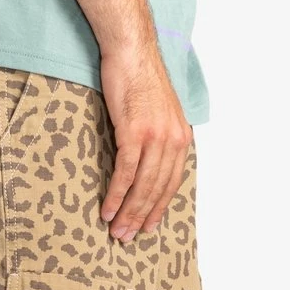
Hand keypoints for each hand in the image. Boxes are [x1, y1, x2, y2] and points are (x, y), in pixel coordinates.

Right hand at [99, 48, 192, 241]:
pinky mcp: (134, 132)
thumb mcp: (158, 113)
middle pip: (157, 189)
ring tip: (117, 230)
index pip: (172, 182)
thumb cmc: (139, 79)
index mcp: (181, 136)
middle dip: (142, 217)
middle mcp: (173, 139)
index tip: (148, 227)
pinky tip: (108, 209)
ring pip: (143, 185)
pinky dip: (117, 194)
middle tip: (128, 237)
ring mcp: (155, 136)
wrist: (131, 51)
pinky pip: (126, 172)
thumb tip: (148, 163)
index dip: (159, 208)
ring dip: (128, 212)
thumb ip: (158, 139)